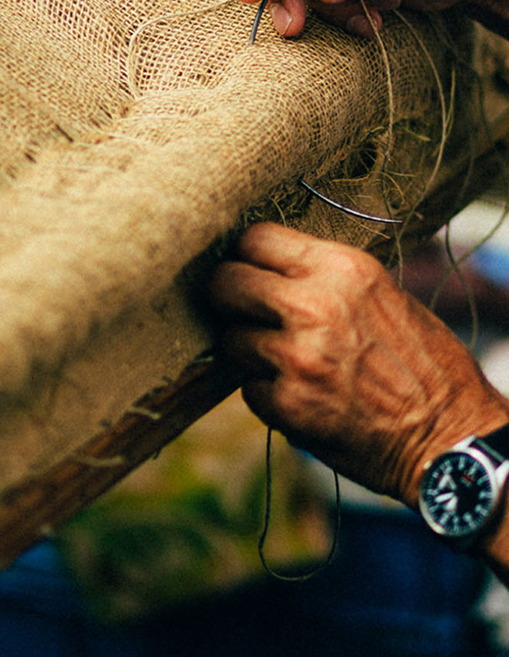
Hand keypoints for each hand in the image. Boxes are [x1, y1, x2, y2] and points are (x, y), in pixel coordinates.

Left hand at [208, 223, 508, 504]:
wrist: (453, 439)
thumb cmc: (420, 363)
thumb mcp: (380, 294)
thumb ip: (321, 276)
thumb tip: (263, 263)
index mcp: (341, 268)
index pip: (254, 238)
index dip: (244, 257)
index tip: (247, 271)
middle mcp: (315, 305)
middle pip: (225, 282)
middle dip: (227, 299)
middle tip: (242, 314)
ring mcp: (298, 356)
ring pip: (229, 338)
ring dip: (248, 353)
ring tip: (288, 364)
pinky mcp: (289, 403)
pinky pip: (247, 388)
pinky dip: (265, 395)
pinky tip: (301, 397)